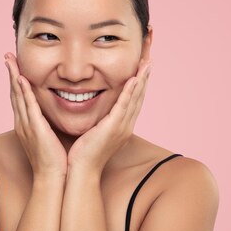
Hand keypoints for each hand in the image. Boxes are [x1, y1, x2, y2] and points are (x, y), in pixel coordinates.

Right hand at [4, 52, 67, 177]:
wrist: (52, 178)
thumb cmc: (54, 161)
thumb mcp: (48, 138)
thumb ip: (48, 125)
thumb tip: (53, 117)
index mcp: (26, 125)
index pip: (19, 98)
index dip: (16, 81)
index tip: (14, 65)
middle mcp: (22, 122)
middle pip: (14, 93)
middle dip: (10, 73)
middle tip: (7, 56)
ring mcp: (27, 125)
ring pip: (18, 96)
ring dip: (14, 76)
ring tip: (10, 60)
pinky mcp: (35, 128)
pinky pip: (28, 106)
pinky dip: (23, 91)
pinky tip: (21, 78)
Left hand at [67, 58, 151, 174]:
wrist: (81, 170)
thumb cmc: (83, 154)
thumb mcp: (94, 133)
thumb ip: (98, 121)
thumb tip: (96, 111)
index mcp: (122, 127)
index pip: (134, 101)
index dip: (139, 84)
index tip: (142, 69)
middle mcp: (126, 126)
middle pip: (139, 97)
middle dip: (144, 78)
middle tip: (149, 60)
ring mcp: (122, 127)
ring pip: (135, 98)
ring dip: (141, 80)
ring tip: (146, 63)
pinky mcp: (113, 127)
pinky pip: (124, 105)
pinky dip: (130, 91)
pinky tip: (134, 79)